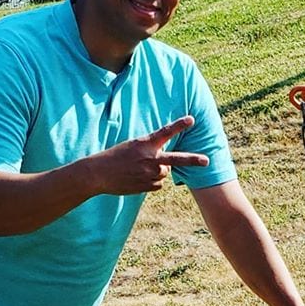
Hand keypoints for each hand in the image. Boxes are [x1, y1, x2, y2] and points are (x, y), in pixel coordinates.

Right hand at [90, 116, 208, 194]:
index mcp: (144, 143)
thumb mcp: (132, 147)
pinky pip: (158, 184)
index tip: (191, 119)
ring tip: (138, 169)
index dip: (179, 125)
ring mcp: (149, 173)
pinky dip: (151, 182)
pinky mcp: (147, 186)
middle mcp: (149, 158)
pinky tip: (136, 178)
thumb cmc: (115, 157)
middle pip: (177, 159)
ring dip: (157, 171)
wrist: (98, 174)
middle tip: (207, 161)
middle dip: (193, 160)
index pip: (165, 132)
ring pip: (165, 172)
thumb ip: (151, 152)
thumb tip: (168, 166)